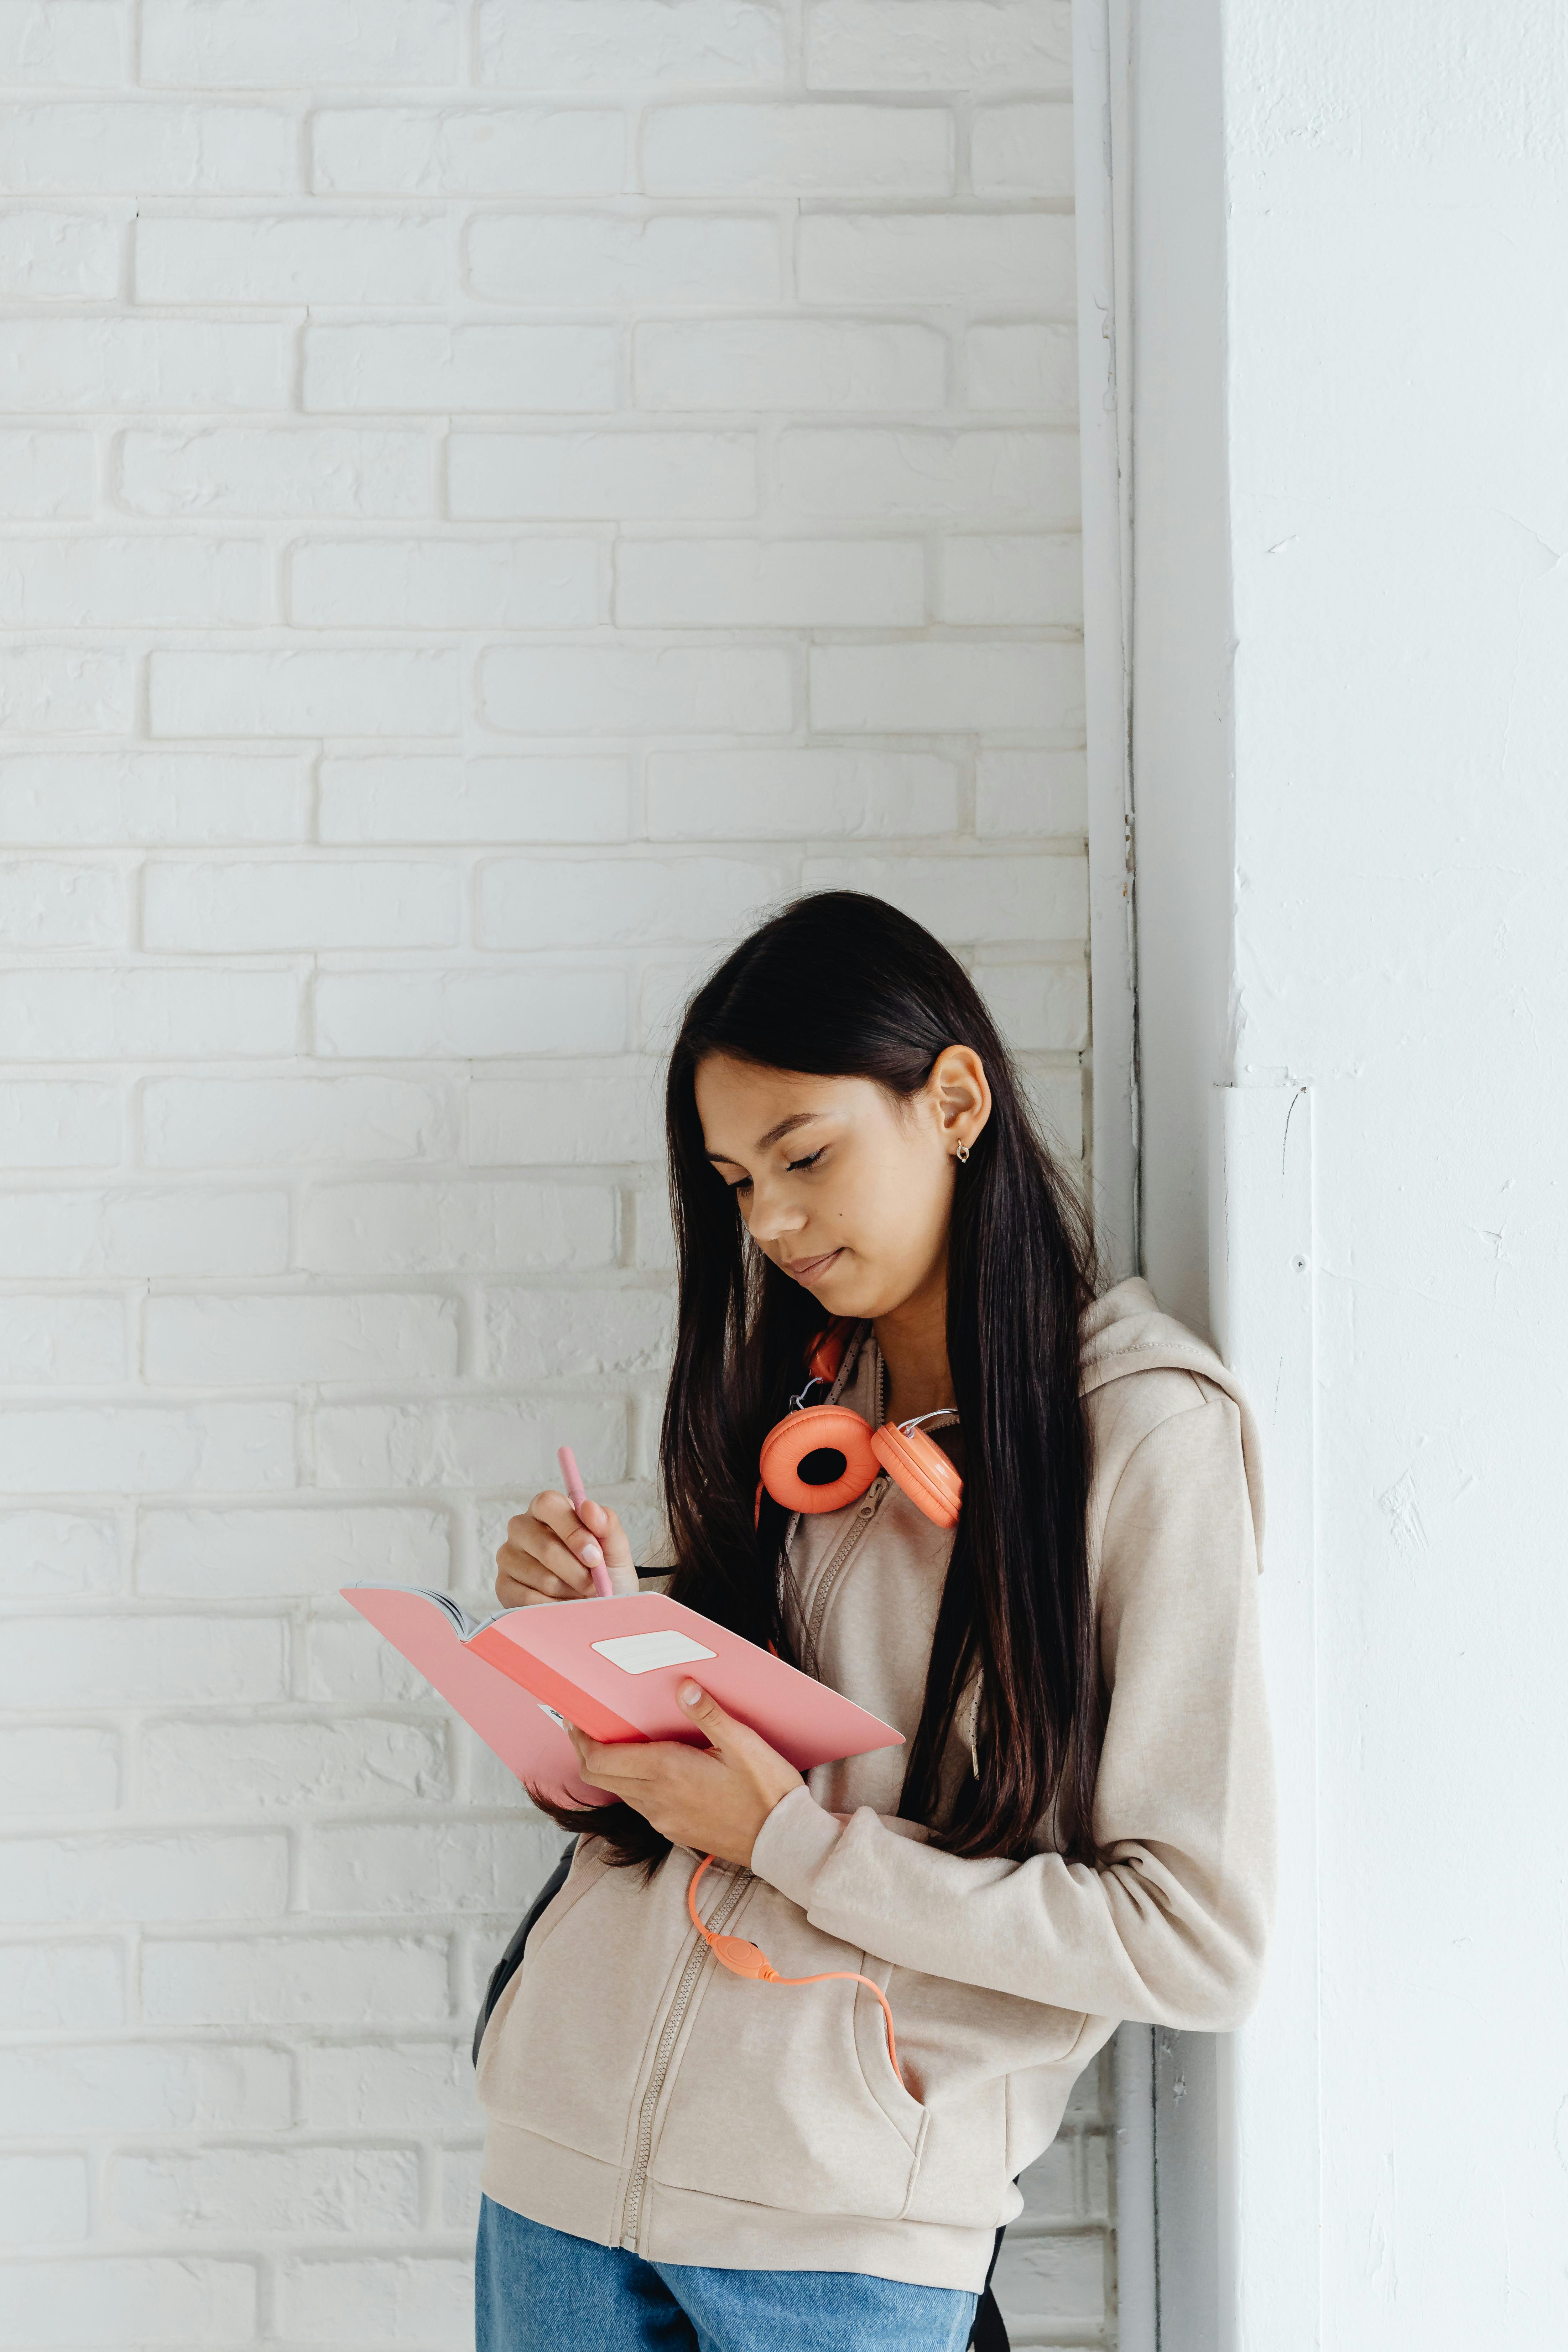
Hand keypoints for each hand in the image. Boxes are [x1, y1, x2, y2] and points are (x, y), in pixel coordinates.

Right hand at [495, 1487, 637, 1606]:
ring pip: (542, 1578)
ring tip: (581, 1593)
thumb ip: (607, 1524)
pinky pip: (529, 1601)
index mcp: (546, 1508)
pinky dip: (556, 1607)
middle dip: (578, 1572)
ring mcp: (508, 1556)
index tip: (595, 1557)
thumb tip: (590, 1507)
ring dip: (571, 1591)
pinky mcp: (503, 1585)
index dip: (573, 1532)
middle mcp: (521, 1528)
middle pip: (546, 1547)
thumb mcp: (613, 1546)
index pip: (549, 1505)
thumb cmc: (603, 1569)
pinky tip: (565, 1604)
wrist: (599, 1604)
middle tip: (595, 1584)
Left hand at [567, 1682, 802, 1867]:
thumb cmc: (766, 1791)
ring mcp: (664, 1820)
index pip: (601, 1759)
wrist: (782, 1843)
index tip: (574, 1719)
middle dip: (586, 1750)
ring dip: (610, 1768)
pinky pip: (641, 1805)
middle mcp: (657, 1799)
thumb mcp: (743, 1744)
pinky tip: (652, 1770)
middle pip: (600, 1777)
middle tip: (586, 1727)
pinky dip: (633, 1785)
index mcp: (667, 1772)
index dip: (581, 1739)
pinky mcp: (675, 1831)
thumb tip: (683, 1686)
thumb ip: (709, 1714)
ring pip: (620, 1791)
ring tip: (619, 1743)